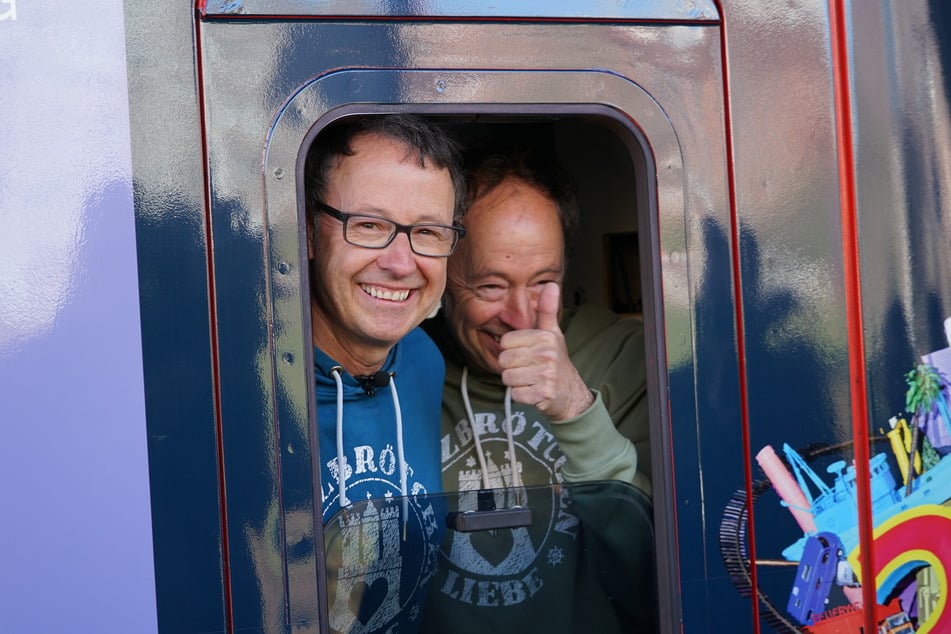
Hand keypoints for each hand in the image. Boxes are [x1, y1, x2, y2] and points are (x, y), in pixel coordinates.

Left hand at [497, 283, 594, 420]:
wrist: (570, 393)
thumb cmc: (556, 361)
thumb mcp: (552, 333)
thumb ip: (547, 310)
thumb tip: (551, 285)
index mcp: (545, 337)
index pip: (506, 342)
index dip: (512, 349)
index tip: (526, 353)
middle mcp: (546, 355)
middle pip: (504, 360)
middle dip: (512, 366)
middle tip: (528, 368)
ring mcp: (545, 375)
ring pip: (507, 377)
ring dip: (516, 381)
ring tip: (530, 379)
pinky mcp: (542, 394)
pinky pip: (515, 393)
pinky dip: (521, 395)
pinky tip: (533, 390)